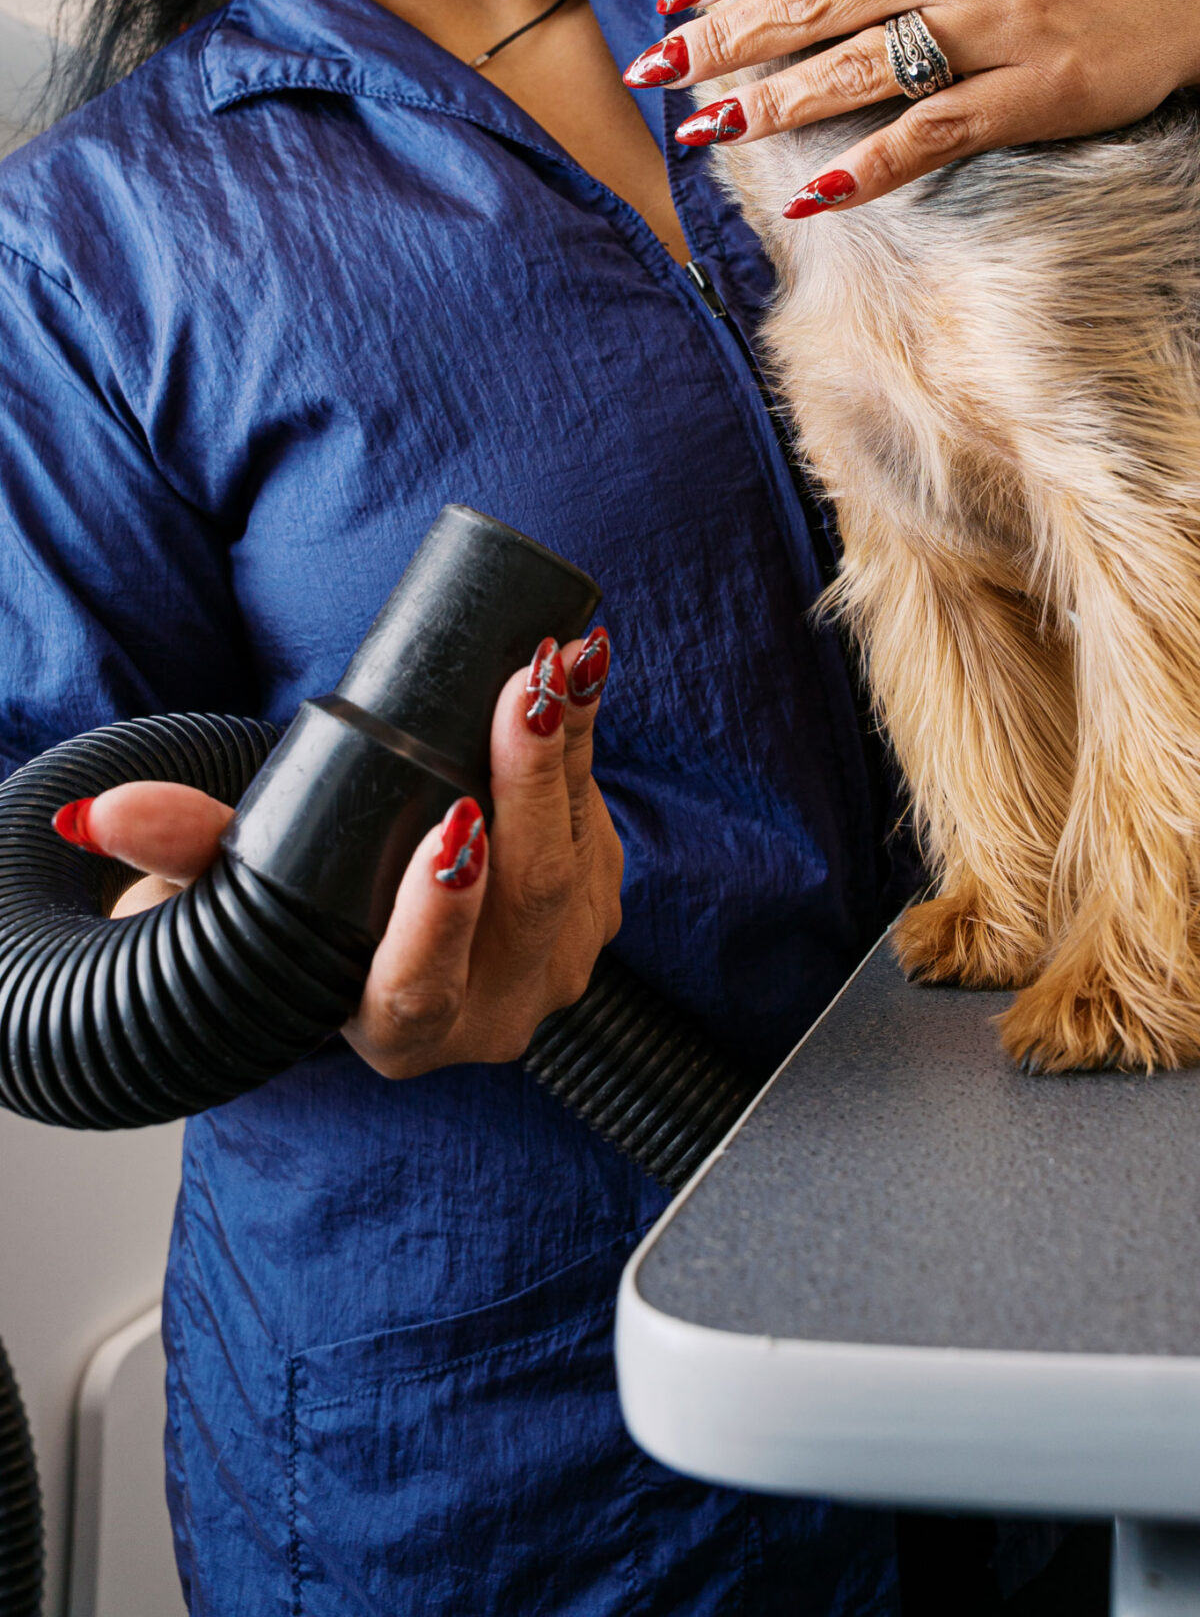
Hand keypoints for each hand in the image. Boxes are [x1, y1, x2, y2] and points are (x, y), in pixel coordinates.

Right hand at [62, 629, 624, 1079]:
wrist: (382, 916)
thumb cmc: (306, 910)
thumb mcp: (243, 891)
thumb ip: (185, 852)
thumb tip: (107, 815)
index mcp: (399, 1030)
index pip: (421, 987)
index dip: (440, 916)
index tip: (450, 827)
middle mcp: (490, 1013)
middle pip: (527, 900)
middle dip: (529, 786)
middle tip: (524, 692)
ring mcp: (554, 963)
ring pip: (575, 856)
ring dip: (568, 752)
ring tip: (557, 664)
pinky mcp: (594, 905)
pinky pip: (598, 822)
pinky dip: (586, 744)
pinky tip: (576, 676)